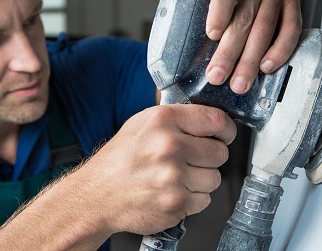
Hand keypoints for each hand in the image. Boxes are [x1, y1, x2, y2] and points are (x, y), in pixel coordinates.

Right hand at [83, 104, 235, 234]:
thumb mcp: (142, 123)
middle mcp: (169, 146)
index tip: (224, 135)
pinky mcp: (176, 203)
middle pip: (220, 153)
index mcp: (164, 120)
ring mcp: (173, 177)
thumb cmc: (120, 160)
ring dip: (201, 180)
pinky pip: (204, 200)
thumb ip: (177, 118)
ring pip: (215, 178)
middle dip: (210, 158)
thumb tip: (209, 118)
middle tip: (191, 160)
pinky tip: (172, 192)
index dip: (226, 130)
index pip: (216, 120)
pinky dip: (192, 199)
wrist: (95, 196)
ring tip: (177, 178)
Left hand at [146, 0, 301, 93]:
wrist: (242, 3)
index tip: (211, 36)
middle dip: (231, 49)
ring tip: (239, 83)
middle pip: (245, 13)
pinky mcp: (293, 5)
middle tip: (217, 77)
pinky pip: (292, 27)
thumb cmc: (212, 3)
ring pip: (267, 25)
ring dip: (253, 57)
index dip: (219, 9)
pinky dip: (281, 49)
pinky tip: (267, 67)